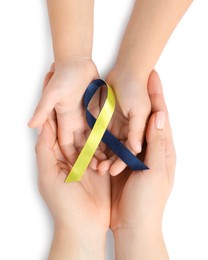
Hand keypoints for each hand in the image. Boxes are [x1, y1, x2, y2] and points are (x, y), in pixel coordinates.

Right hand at [29, 60, 105, 169]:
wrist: (77, 63)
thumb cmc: (63, 76)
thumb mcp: (52, 93)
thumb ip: (43, 110)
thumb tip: (31, 125)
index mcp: (65, 121)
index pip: (68, 145)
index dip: (73, 157)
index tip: (81, 169)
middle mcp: (76, 122)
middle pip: (83, 145)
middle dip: (89, 157)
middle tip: (99, 169)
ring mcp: (87, 117)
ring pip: (94, 138)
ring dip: (100, 150)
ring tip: (109, 161)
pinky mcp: (97, 111)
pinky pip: (103, 127)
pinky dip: (107, 137)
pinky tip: (116, 146)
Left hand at [34, 67, 109, 258]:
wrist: (83, 227)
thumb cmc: (62, 203)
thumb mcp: (49, 174)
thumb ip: (44, 148)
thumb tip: (39, 123)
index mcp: (64, 150)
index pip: (64, 122)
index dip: (66, 105)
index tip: (68, 83)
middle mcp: (81, 150)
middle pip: (85, 123)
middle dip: (89, 105)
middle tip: (96, 82)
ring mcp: (96, 156)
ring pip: (101, 131)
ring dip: (106, 115)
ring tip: (112, 95)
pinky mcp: (108, 163)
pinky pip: (112, 145)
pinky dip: (117, 133)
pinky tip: (122, 118)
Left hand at [97, 67, 150, 175]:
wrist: (126, 72)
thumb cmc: (136, 90)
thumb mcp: (139, 111)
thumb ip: (137, 130)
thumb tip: (136, 149)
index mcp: (136, 133)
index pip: (129, 152)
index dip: (121, 162)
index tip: (113, 171)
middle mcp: (125, 133)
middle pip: (116, 152)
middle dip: (109, 162)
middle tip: (100, 170)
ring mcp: (113, 128)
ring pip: (105, 146)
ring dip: (99, 155)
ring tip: (92, 164)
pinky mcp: (103, 121)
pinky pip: (96, 135)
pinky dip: (92, 143)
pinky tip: (86, 151)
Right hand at [110, 71, 175, 258]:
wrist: (132, 225)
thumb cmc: (148, 201)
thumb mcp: (156, 171)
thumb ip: (157, 144)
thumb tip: (159, 115)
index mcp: (162, 149)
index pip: (160, 116)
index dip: (157, 95)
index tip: (152, 76)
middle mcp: (149, 148)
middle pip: (146, 117)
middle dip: (144, 97)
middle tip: (138, 77)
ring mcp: (135, 153)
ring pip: (130, 126)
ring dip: (126, 109)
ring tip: (119, 91)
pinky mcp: (122, 161)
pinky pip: (117, 140)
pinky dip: (113, 128)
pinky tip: (107, 115)